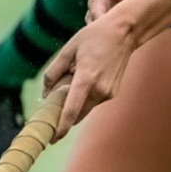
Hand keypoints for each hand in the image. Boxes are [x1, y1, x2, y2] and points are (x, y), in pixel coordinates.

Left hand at [42, 7, 140, 138]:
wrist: (124, 32)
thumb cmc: (94, 37)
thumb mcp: (69, 49)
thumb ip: (54, 72)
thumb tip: (45, 93)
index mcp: (86, 79)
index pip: (71, 110)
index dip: (61, 127)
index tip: (52, 139)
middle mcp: (99, 90)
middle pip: (77, 114)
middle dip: (63, 116)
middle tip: (51, 111)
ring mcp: (108, 93)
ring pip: (85, 109)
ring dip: (74, 105)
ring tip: (69, 84)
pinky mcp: (112, 93)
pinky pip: (93, 102)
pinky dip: (84, 98)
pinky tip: (84, 81)